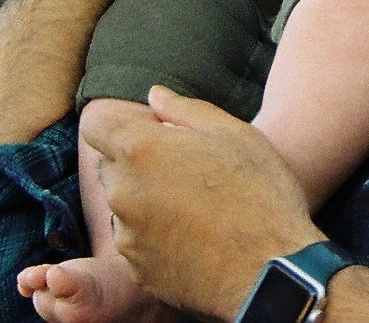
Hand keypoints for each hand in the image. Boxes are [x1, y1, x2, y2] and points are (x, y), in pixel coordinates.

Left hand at [83, 88, 325, 320]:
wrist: (272, 272)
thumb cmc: (259, 195)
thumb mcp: (234, 134)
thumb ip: (185, 110)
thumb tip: (154, 96)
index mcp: (141, 150)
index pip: (96, 123)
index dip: (121, 121)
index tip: (154, 130)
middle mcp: (123, 193)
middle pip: (110, 165)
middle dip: (136, 161)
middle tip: (185, 168)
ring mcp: (128, 236)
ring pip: (124, 205)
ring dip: (146, 199)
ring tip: (195, 207)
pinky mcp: (138, 270)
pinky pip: (137, 241)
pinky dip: (156, 235)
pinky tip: (194, 236)